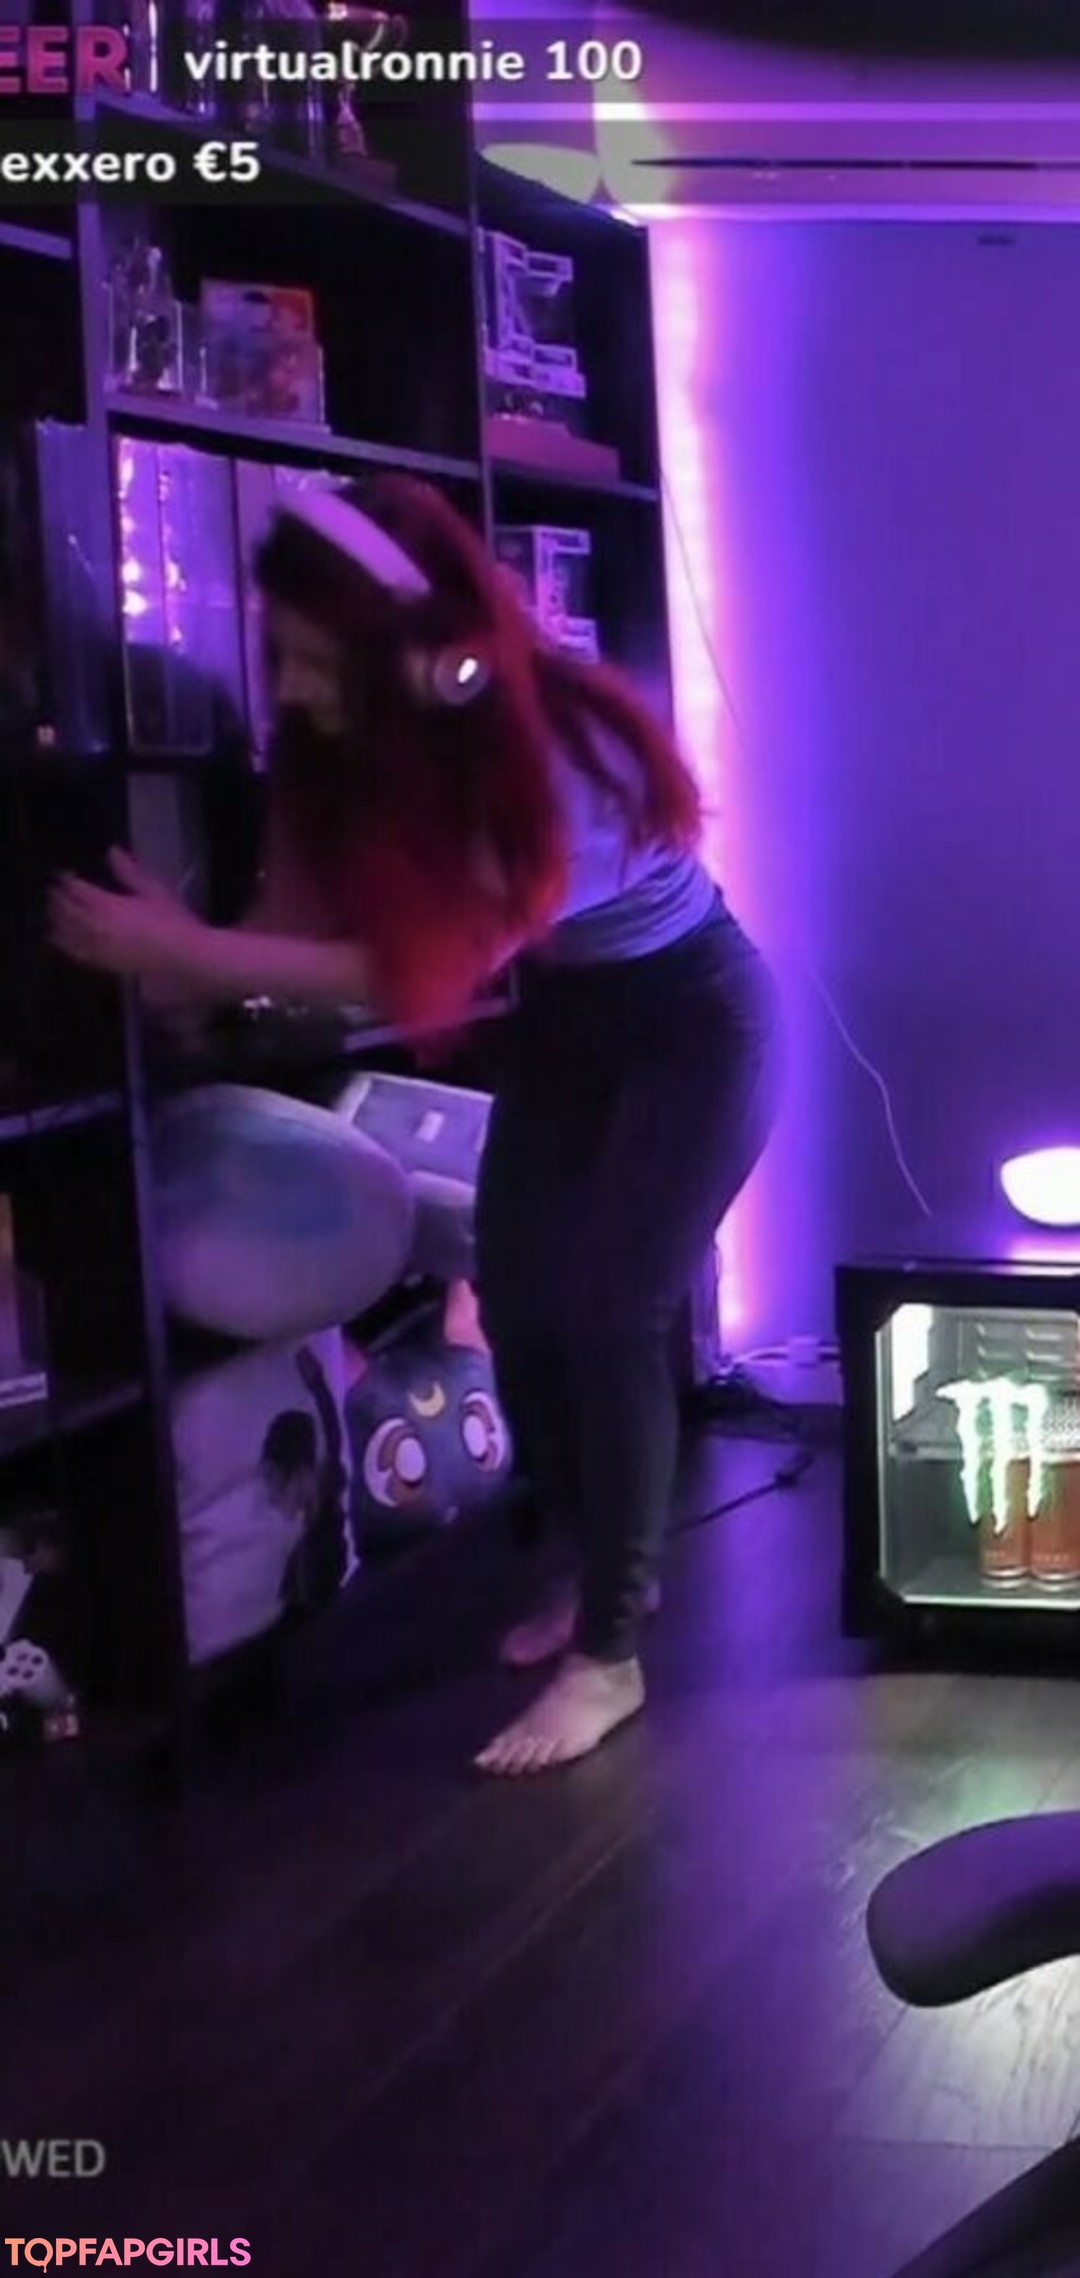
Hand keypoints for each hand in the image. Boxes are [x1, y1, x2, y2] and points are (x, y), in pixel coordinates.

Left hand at [48, 847, 206, 984]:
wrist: (183, 956)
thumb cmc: (172, 920)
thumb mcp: (154, 890)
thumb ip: (130, 871)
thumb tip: (112, 851)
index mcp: (109, 904)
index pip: (79, 889)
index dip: (68, 880)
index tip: (63, 874)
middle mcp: (97, 926)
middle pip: (68, 910)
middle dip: (57, 900)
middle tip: (52, 892)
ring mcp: (98, 946)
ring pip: (68, 932)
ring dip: (57, 920)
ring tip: (51, 913)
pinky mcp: (104, 963)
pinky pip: (77, 952)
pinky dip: (64, 944)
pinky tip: (58, 940)